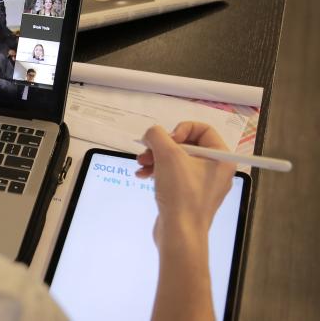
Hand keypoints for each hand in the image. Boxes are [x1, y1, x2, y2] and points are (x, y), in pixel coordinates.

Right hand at [136, 122, 236, 246]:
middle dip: (162, 147)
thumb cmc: (181, 192)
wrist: (180, 233)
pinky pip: (174, 176)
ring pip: (176, 160)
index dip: (180, 129)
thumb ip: (157, 135)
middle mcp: (216, 170)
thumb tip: (152, 134)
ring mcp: (203, 184)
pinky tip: (142, 176)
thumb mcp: (167, 155)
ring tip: (141, 165)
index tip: (166, 141)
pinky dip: (158, 172)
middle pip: (186, 145)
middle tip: (146, 153)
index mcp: (221, 158)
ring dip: (155, 158)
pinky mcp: (189, 196)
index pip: (202, 129)